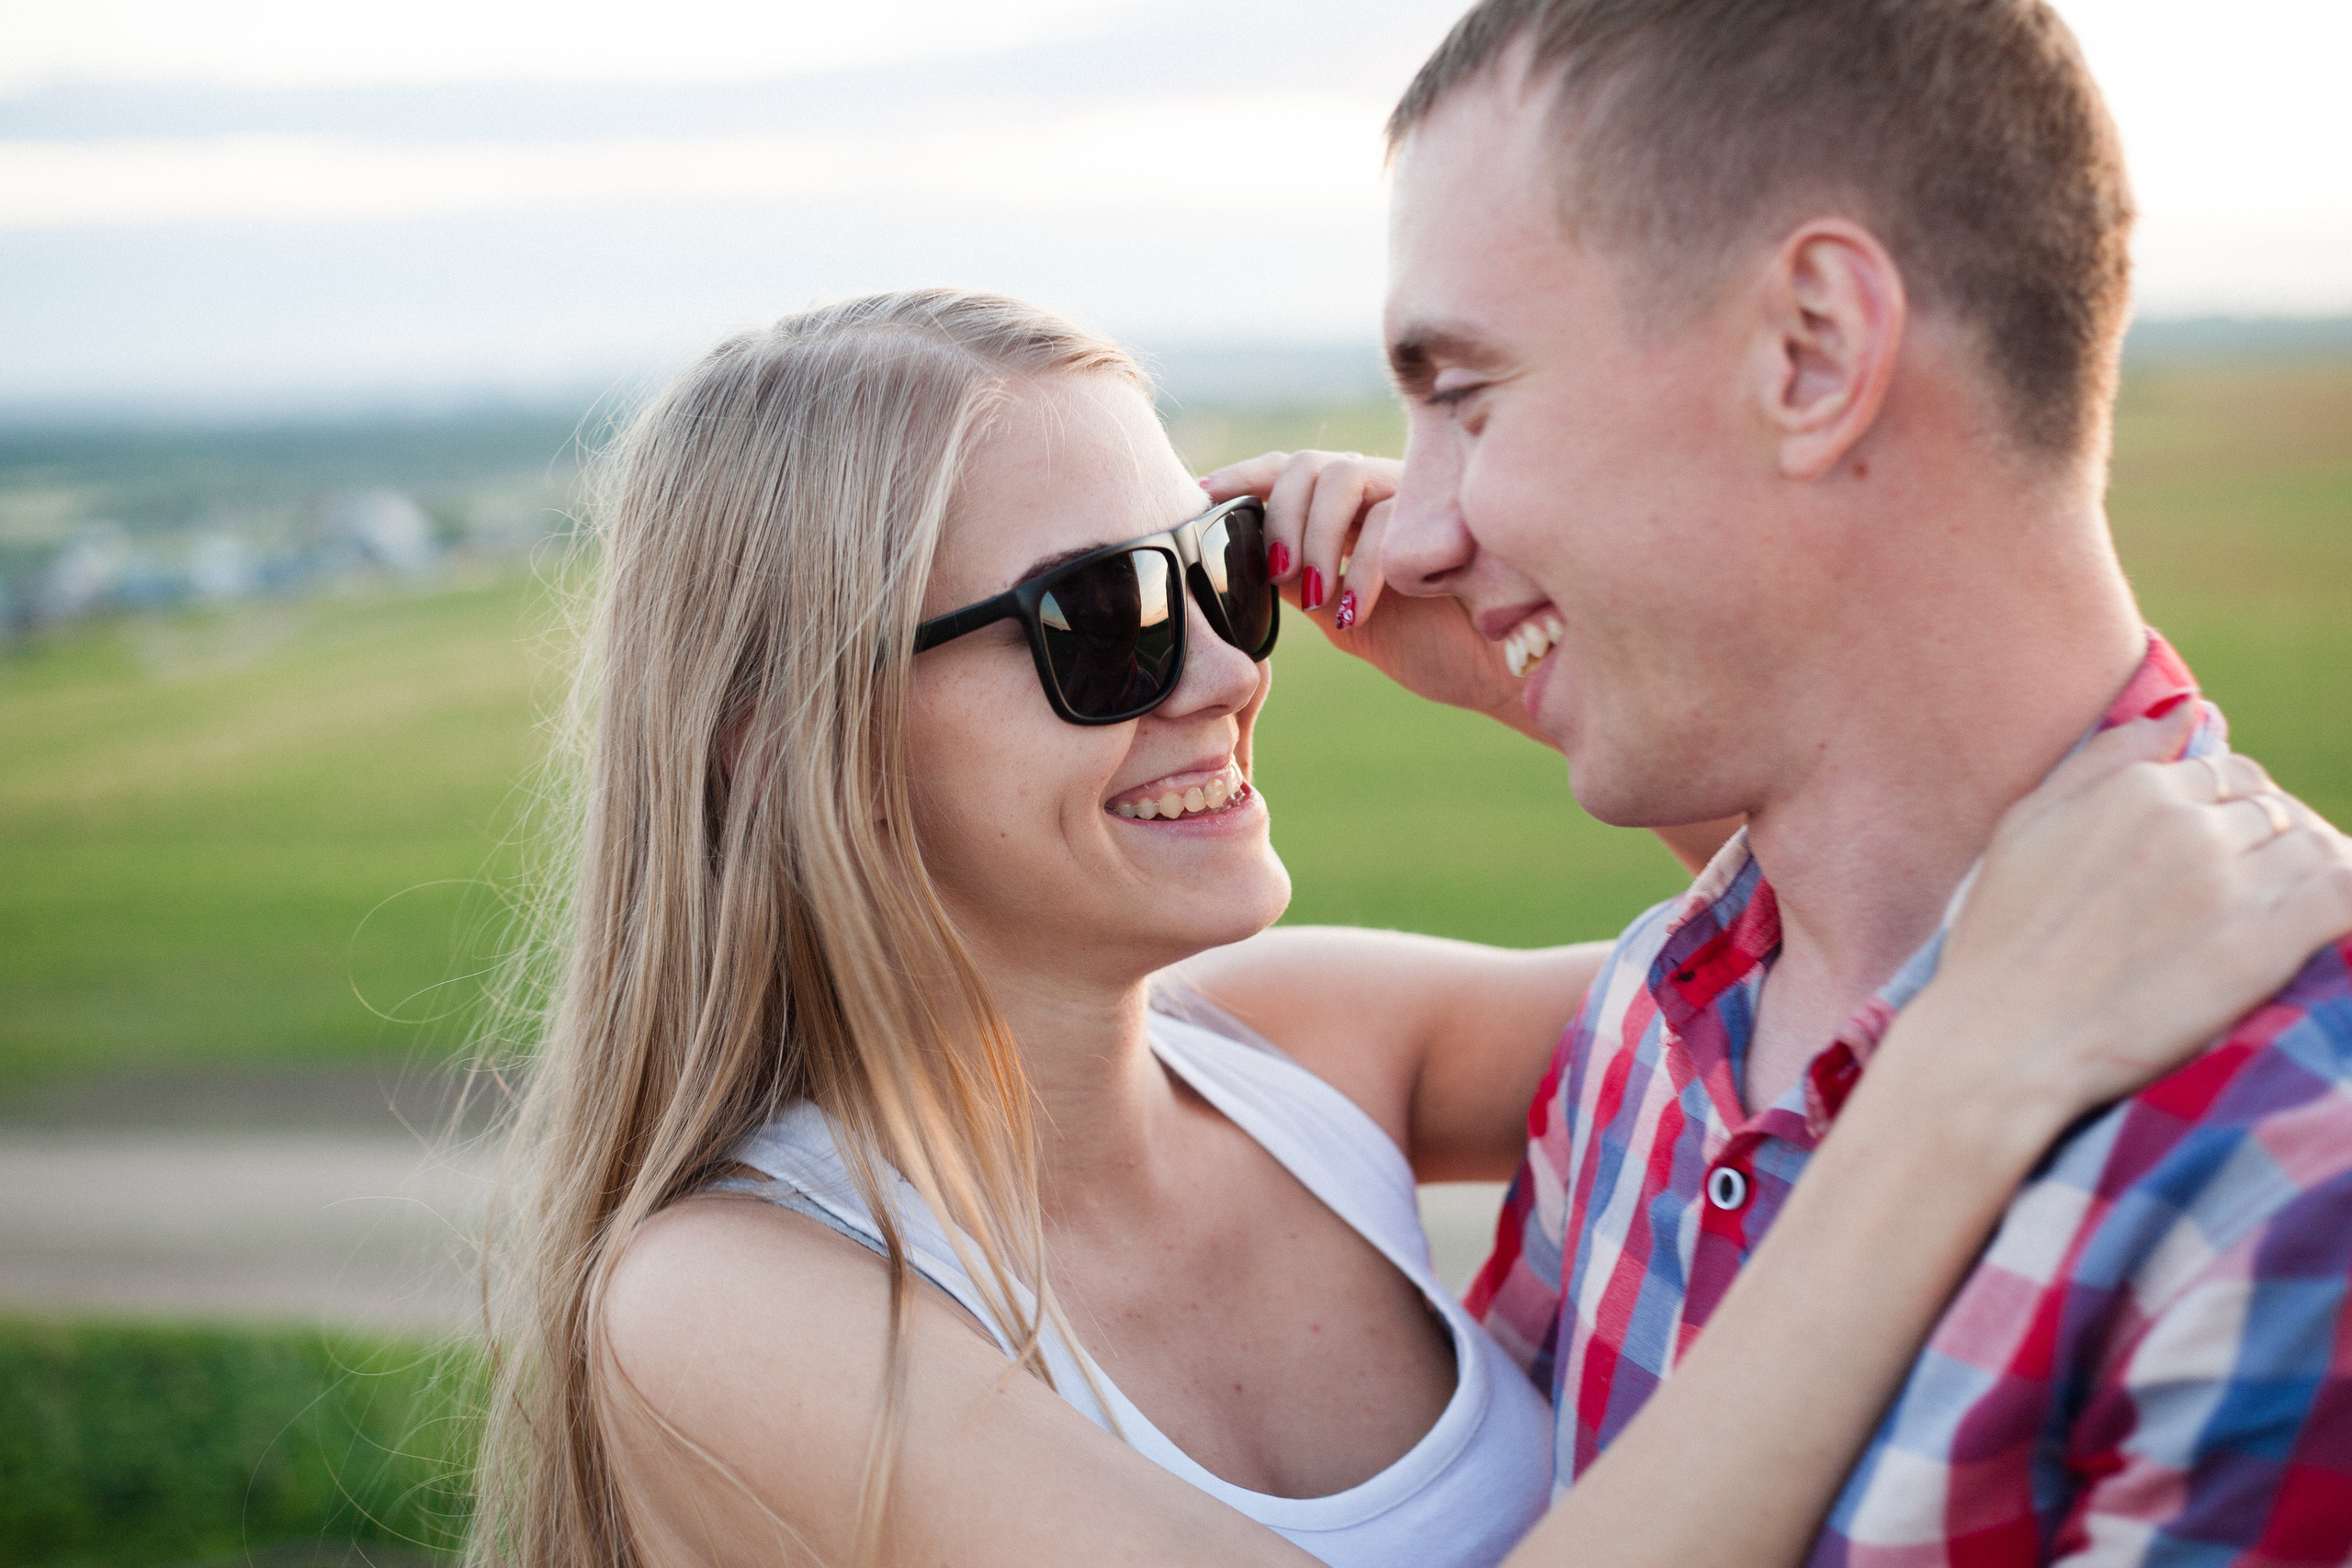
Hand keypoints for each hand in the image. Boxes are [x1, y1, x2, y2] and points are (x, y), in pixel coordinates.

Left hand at [1200, 451, 1543, 741]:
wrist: (1503, 673)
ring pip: (1341, 475)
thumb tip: (1236, 569)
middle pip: (1308, 463)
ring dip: (1315, 535)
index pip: (1289, 472)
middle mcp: (1384, 493)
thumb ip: (1299, 586)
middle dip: (1280, 517)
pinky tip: (1356, 611)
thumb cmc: (1432, 645)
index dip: (1243, 478)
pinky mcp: (1452, 510)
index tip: (1200, 500)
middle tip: (1281, 575)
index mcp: (1352, 514)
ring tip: (1319, 595)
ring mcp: (1419, 495)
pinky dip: (1360, 567)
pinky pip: (1385, 517)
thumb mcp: (1345, 616)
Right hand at [1872, 707, 2351, 1157]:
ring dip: (2303, 872)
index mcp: (2134, 789)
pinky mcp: (2264, 943)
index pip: (2224, 770)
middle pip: (2270, 806)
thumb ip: (2106, 758)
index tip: (2211, 855)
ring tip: (2274, 914)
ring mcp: (2229, 881)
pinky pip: (2344, 893)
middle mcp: (2188, 822)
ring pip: (2313, 845)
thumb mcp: (2025, 825)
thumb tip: (2188, 710)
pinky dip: (2343, 897)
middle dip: (2263, 839)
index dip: (2225, 809)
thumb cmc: (2001, 940)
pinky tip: (2317, 925)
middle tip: (2240, 894)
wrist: (2002, 1040)